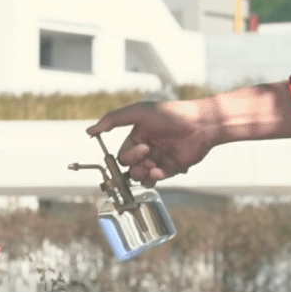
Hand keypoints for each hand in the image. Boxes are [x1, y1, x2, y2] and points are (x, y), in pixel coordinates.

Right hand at [86, 99, 219, 187]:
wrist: (201, 123)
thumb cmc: (171, 114)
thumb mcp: (139, 113)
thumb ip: (112, 121)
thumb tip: (89, 132)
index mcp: (138, 136)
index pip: (123, 155)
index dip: (128, 157)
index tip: (142, 149)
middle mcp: (147, 148)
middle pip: (130, 168)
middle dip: (135, 167)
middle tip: (147, 158)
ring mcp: (160, 159)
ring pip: (142, 176)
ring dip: (143, 175)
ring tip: (153, 167)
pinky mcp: (172, 168)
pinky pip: (158, 178)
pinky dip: (157, 176)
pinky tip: (161, 169)